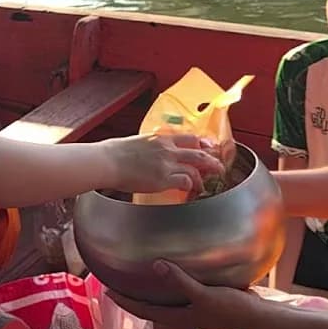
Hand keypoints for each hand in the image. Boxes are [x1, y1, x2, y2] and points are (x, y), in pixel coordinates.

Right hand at [96, 132, 222, 196]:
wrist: (107, 161)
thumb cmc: (115, 152)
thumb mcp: (137, 141)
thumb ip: (150, 145)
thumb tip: (151, 151)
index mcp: (161, 138)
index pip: (189, 138)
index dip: (203, 144)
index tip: (209, 148)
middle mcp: (167, 149)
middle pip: (199, 153)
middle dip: (212, 161)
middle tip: (219, 167)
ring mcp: (167, 163)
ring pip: (196, 168)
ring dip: (203, 177)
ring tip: (206, 184)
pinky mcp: (163, 178)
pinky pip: (185, 181)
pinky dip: (191, 186)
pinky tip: (191, 190)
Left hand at [107, 261, 263, 328]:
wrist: (258, 316)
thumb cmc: (231, 309)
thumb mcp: (203, 294)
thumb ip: (180, 281)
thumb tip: (155, 265)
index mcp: (176, 318)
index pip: (142, 310)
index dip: (123, 301)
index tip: (106, 291)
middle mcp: (181, 315)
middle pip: (149, 306)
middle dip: (132, 295)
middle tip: (116, 280)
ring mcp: (192, 309)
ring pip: (164, 299)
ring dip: (151, 289)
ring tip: (138, 274)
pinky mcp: (204, 300)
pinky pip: (179, 291)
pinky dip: (170, 282)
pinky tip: (172, 268)